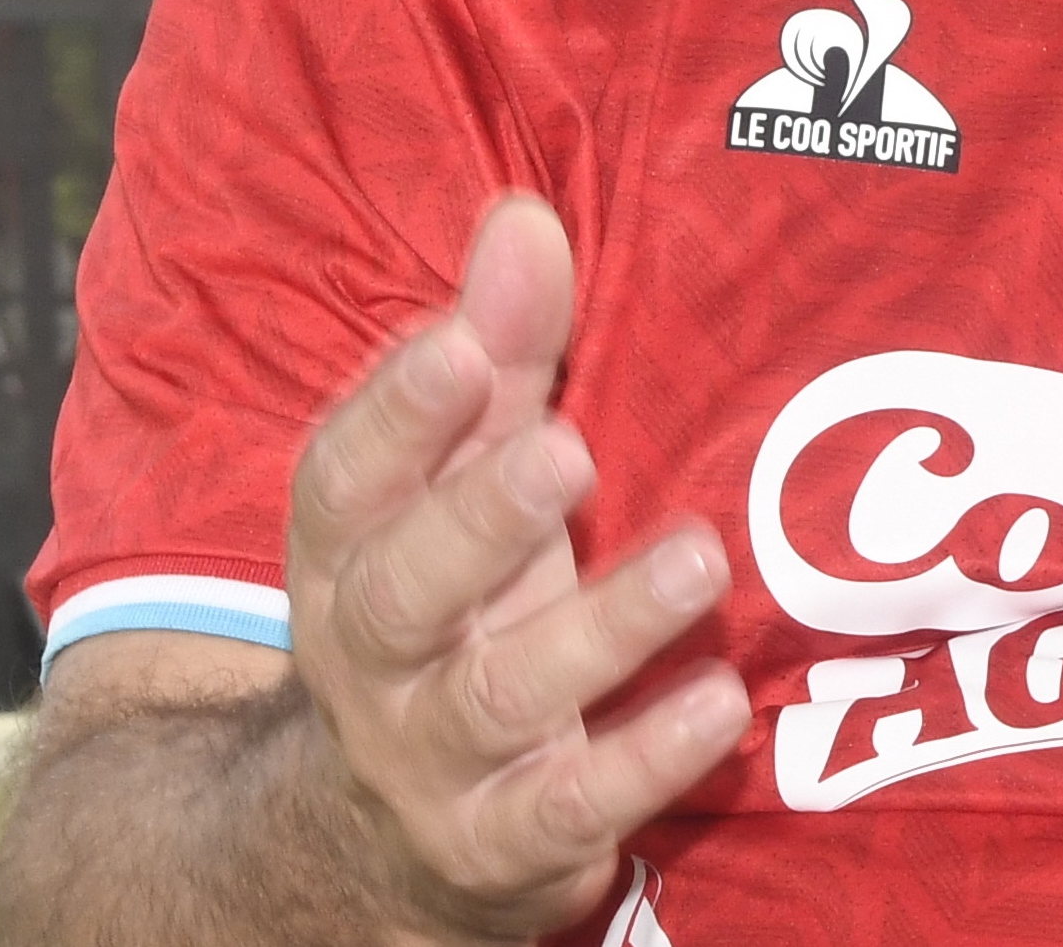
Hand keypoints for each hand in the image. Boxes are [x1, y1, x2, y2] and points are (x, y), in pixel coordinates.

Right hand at [281, 196, 746, 942]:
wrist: (388, 833)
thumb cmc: (456, 603)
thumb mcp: (457, 483)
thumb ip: (498, 358)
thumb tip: (524, 218)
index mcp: (345, 556)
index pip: (344, 481)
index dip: (395, 416)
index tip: (461, 346)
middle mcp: (369, 658)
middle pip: (404, 591)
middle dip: (479, 519)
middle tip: (566, 453)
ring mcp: (430, 760)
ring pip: (498, 697)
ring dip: (599, 629)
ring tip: (697, 560)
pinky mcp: (501, 844)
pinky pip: (569, 808)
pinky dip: (643, 759)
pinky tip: (719, 702)